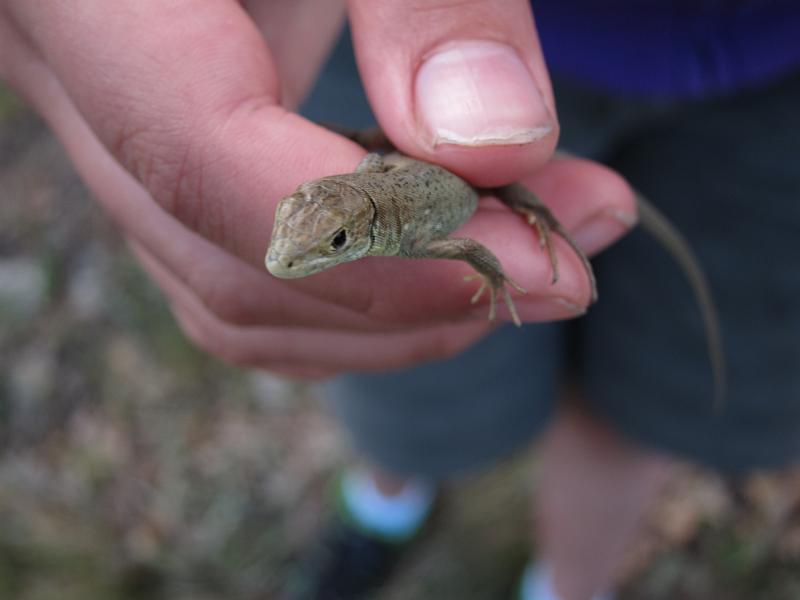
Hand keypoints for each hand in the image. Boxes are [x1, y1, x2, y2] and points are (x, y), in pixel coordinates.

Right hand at [0, 0, 635, 378]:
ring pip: (236, 301)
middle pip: (234, 260)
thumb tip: (497, 148)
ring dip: (395, 317)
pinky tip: (439, 272)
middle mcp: (75, 81)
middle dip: (419, 292)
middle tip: (570, 264)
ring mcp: (113, 136)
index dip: (378, 237)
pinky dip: (348, 308)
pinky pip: (236, 285)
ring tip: (523, 266)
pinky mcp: (165, 165)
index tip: (540, 264)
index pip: (200, 154)